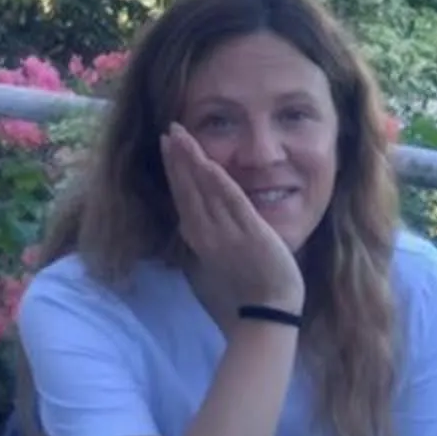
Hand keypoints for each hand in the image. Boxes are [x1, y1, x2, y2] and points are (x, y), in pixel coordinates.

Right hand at [161, 125, 305, 317]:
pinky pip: (231, 202)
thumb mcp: (220, 252)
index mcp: (199, 236)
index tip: (166, 144)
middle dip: (177, 158)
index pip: (182, 195)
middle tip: (169, 130)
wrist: (270, 304)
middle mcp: (206, 233)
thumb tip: (191, 217)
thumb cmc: (248, 280)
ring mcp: (226, 233)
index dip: (174, 169)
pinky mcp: (249, 233)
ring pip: (203, 190)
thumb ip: (208, 230)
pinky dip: (218, 182)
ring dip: (191, 161)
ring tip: (181, 136)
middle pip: (187, 188)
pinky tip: (208, 163)